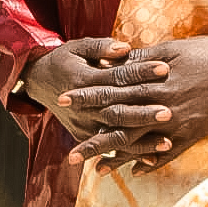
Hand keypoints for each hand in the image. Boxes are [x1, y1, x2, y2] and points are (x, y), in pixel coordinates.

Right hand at [22, 38, 170, 161]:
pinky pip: (108, 148)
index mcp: (83, 79)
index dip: (141, 72)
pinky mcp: (83, 135)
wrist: (38, 81)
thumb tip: (126, 49)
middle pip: (117, 111)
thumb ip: (101, 47)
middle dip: (143, 113)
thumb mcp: (78, 47)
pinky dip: (129, 155)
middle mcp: (83, 106)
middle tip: (169, 112)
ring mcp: (83, 124)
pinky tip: (152, 160)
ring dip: (141, 141)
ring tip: (167, 143)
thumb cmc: (65, 59)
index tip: (165, 68)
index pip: (117, 76)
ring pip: (115, 136)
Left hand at [61, 35, 207, 173]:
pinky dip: (152, 162)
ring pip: (140, 143)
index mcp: (153, 81)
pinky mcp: (193, 133)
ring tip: (95, 171)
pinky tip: (136, 173)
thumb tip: (117, 58)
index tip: (64, 99)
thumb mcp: (175, 48)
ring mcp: (177, 123)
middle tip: (69, 150)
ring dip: (117, 158)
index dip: (87, 95)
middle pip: (119, 121)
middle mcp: (161, 105)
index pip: (112, 89)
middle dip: (93, 135)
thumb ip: (144, 57)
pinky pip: (169, 152)